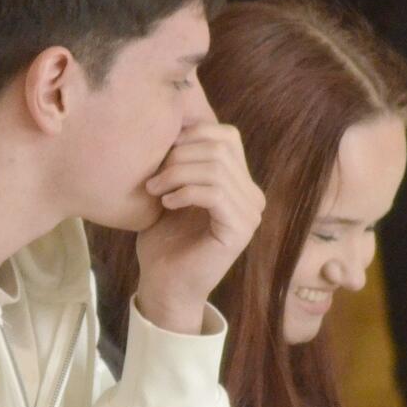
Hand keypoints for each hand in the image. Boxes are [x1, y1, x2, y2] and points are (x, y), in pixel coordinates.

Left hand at [133, 117, 264, 333]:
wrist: (164, 285)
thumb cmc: (163, 239)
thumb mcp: (171, 190)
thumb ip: (181, 160)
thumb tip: (172, 122)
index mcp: (240, 182)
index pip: (226, 135)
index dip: (190, 135)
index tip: (160, 155)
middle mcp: (253, 196)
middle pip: (220, 147)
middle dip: (179, 155)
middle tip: (153, 177)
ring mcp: (250, 214)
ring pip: (215, 168)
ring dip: (177, 174)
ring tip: (155, 190)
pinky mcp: (239, 230)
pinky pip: (214, 193)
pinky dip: (185, 192)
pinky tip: (167, 203)